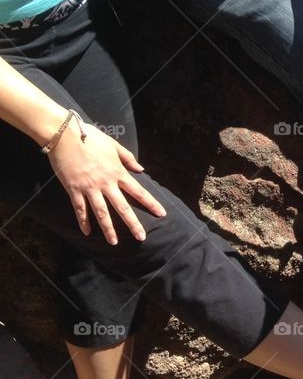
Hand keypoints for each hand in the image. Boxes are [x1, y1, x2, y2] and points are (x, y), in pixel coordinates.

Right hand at [48, 121, 165, 244]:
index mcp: (118, 173)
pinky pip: (80, 209)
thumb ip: (128, 158)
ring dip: (108, 229)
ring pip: (101, 213)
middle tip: (142, 237)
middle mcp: (106, 183)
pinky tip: (87, 233)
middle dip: (133, 224)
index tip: (161, 214)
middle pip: (122, 207)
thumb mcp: (114, 145)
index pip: (139, 191)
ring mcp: (89, 188)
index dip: (151, 203)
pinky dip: (83, 221)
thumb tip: (141, 169)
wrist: (65, 136)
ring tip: (114, 242)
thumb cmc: (91, 137)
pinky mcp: (74, 189)